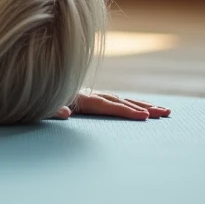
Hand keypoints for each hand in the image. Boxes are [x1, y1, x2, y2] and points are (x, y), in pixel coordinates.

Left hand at [51, 90, 170, 120]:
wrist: (40, 87)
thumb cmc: (42, 101)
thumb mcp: (45, 106)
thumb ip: (54, 109)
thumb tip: (64, 113)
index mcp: (83, 99)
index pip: (109, 106)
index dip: (127, 111)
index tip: (145, 116)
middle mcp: (92, 96)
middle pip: (122, 101)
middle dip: (144, 107)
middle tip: (165, 113)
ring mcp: (94, 96)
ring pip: (123, 100)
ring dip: (142, 105)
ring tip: (163, 111)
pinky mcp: (93, 99)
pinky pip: (117, 101)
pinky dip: (132, 104)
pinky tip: (144, 108)